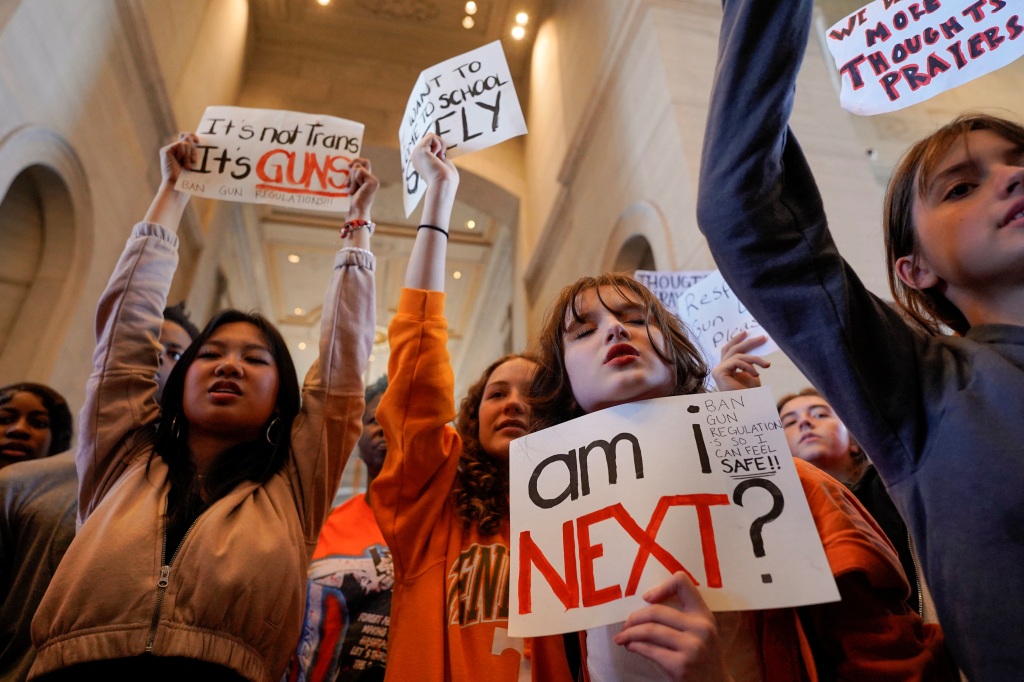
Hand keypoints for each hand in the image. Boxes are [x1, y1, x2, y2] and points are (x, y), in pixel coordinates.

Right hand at [159, 133, 198, 185]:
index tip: (198, 142)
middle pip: (186, 136)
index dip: (192, 136)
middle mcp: (174, 150)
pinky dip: (183, 154)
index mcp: (181, 152)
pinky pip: (180, 145)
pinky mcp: (166, 150)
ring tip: (187, 167)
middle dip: (193, 149)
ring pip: (185, 143)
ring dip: (189, 155)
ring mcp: (169, 150)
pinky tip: (180, 162)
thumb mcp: (193, 163)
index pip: (186, 137)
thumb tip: (198, 142)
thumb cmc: (188, 178)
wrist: (178, 185)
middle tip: (194, 161)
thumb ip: (193, 152)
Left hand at [347, 157, 379, 219]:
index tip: (348, 165)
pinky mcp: (373, 181)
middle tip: (347, 184)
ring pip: (357, 168)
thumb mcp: (350, 184)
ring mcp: (374, 179)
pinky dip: (354, 181)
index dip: (356, 160)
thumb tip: (348, 165)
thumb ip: (352, 175)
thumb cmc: (351, 201)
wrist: (355, 211)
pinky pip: (359, 172)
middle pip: (359, 163)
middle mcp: (372, 178)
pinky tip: (355, 190)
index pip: (364, 162)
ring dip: (351, 179)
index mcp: (367, 179)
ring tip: (352, 190)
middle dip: (350, 172)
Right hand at [411, 133, 457, 187]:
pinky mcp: (420, 150)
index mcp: (420, 160)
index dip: (439, 148)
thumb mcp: (442, 162)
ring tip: (439, 158)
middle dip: (440, 146)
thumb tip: (439, 141)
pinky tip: (438, 156)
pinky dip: (439, 145)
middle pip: (430, 138)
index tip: (441, 159)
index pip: (430, 144)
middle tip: (441, 159)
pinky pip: (432, 136)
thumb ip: (439, 153)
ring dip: (440, 145)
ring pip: (431, 136)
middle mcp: (415, 156)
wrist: (444, 185)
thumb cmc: (447, 179)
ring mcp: (416, 153)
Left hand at [614, 573, 730, 681]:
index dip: (661, 587)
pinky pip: (649, 650)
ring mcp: (692, 647)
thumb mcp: (700, 630)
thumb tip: (644, 604)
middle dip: (634, 618)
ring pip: (649, 630)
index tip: (646, 598)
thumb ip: (682, 616)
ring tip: (622, 637)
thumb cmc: (702, 655)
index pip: (682, 583)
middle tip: (625, 625)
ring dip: (629, 633)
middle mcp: (700, 628)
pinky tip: (631, 647)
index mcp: (703, 614)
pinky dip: (634, 646)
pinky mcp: (681, 666)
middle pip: (656, 611)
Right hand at [711, 331, 769, 390]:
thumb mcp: (752, 374)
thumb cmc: (749, 394)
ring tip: (767, 365)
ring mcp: (718, 370)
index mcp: (726, 367)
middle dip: (748, 342)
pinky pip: (736, 362)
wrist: (745, 407)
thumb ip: (750, 362)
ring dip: (755, 359)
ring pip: (737, 355)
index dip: (736, 340)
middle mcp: (720, 367)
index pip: (729, 349)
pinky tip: (756, 374)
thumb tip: (756, 346)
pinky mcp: (719, 372)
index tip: (746, 332)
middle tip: (763, 338)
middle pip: (732, 348)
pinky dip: (749, 366)